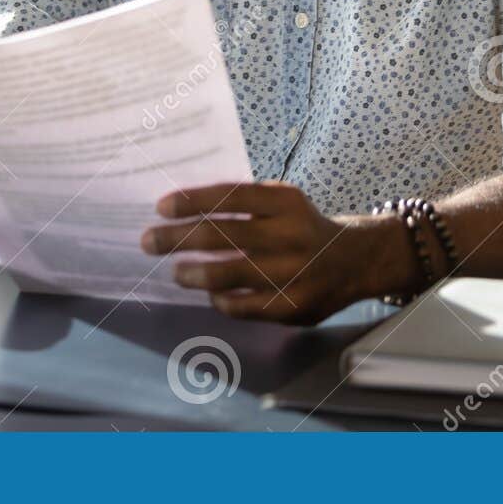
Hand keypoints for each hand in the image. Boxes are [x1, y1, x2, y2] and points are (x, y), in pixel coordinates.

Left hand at [141, 181, 393, 323]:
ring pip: (227, 275)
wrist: (353, 261)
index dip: (192, 201)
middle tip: (149, 241)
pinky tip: (210, 293)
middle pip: (221, 236)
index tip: (160, 207)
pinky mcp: (293, 307)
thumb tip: (181, 211)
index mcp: (285, 201)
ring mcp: (293, 273)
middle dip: (177, 238)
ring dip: (192, 273)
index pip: (229, 196)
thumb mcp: (280, 202)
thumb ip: (242, 204)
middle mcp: (290, 235)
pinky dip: (220, 299)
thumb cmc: (300, 225)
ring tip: (176, 272)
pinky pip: (243, 306)